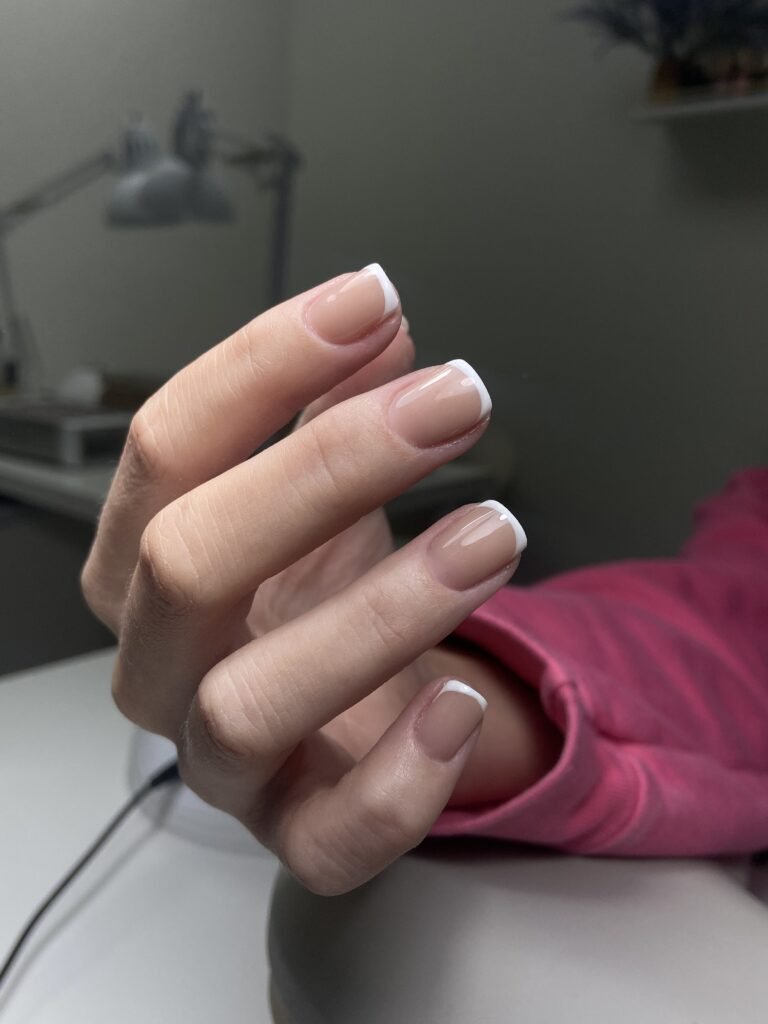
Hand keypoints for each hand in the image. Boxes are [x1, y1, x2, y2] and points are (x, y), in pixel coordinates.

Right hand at [82, 266, 531, 894]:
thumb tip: (373, 315)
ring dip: (381, 611)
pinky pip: (333, 834)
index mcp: (147, 562)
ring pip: (252, 701)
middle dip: (326, 467)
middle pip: (191, 561)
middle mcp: (163, 662)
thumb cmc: (320, 597)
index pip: (164, 452)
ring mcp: (224, 760)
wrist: (352, 710)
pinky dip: (404, 776)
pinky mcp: (298, 833)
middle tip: (451, 403)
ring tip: (495, 532)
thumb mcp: (325, 492)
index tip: (368, 300)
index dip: (259, 365)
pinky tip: (462, 700)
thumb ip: (337, 402)